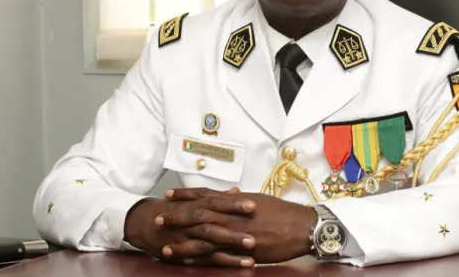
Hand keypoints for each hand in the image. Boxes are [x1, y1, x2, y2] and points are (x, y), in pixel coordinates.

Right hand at [123, 187, 257, 266]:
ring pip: (210, 244)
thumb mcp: (193, 198)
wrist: (145, 223)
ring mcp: (187, 238)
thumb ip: (216, 195)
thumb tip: (236, 190)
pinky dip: (219, 262)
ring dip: (230, 249)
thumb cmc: (174, 208)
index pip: (217, 202)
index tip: (254, 205)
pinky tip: (237, 265)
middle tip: (255, 234)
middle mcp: (192, 221)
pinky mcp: (185, 253)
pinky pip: (204, 259)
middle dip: (234, 229)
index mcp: (196, 204)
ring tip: (250, 254)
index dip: (234, 204)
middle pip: (214, 223)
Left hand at [165, 190, 317, 263]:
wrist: (300, 226)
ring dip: (182, 242)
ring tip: (165, 246)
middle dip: (177, 216)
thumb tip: (229, 194)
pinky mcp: (241, 251)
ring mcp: (235, 234)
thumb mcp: (259, 200)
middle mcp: (232, 216)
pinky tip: (187, 263)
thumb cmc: (283, 212)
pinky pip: (216, 256)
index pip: (205, 196)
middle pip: (198, 215)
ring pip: (203, 238)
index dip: (186, 195)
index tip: (169, 194)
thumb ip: (240, 199)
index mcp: (235, 202)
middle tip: (158, 217)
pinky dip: (200, 259)